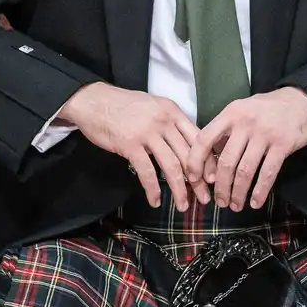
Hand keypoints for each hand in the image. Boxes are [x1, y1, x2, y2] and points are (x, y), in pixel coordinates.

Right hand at [57, 82, 204, 208]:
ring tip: (183, 205)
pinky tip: (155, 200)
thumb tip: (185, 145)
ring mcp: (147, 133)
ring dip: (180, 190)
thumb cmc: (123, 106)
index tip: (213, 178)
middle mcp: (164, 121)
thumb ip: (170, 123)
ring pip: (172, 166)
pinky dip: (153, 189)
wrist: (94, 101)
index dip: (208, 161)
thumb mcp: (153, 107)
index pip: (198, 138)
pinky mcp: (130, 144)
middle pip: (188, 155)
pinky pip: (147, 172)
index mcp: (172, 111)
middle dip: (199, 181)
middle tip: (205, 198)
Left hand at [188, 87, 306, 210]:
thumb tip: (209, 156)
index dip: (195, 161)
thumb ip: (226, 129)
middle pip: (226, 161)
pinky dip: (260, 191)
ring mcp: (265, 133)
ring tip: (235, 205)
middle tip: (220, 201)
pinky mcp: (284, 144)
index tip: (193, 179)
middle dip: (220, 186)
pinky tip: (255, 202)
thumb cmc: (268, 108)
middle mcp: (246, 122)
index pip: (204, 139)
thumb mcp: (242, 109)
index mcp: (231, 113)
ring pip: (245, 171)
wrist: (302, 101)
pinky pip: (268, 172)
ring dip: (238, 193)